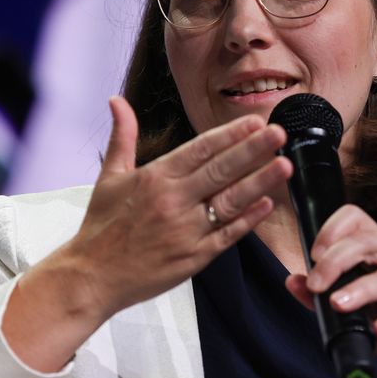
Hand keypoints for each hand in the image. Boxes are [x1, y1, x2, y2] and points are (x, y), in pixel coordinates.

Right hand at [4, 97, 292, 370]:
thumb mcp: (109, 176)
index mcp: (154, 177)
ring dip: (259, 182)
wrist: (91, 277)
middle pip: (221, 170)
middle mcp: (172, 201)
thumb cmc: (101, 226)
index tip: (255, 121)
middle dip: (253, 149)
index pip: (200, 149)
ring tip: (285, 165)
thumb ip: (122, 137)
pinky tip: (268, 204)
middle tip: (280, 133)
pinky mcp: (193, 258)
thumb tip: (116, 100)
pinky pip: (227, 235)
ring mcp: (185, 230)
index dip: (230, 134)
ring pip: (230, 201)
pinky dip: (248, 219)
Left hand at [285, 205, 376, 377]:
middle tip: (316, 285)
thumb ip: (320, 296)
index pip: (353, 218)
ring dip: (359, 290)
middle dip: (335, 262)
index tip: (313, 256)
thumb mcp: (353, 309)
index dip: (330, 231)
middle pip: (365, 242)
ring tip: (338, 304)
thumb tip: (292, 281)